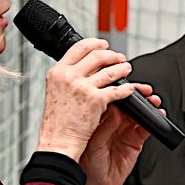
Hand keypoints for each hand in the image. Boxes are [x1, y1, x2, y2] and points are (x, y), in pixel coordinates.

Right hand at [34, 39, 139, 160]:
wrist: (58, 141)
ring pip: (109, 70)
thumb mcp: (55, 91)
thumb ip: (66, 78)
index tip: (103, 45)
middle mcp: (69, 76)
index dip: (94, 43)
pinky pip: (116, 90)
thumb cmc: (56, 122)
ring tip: (126, 69)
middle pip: (96, 55)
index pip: (78, 48)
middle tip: (119, 57)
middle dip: (112, 54)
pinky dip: (125, 88)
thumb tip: (81, 68)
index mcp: (57, 72)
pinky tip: (129, 89)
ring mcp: (82, 87)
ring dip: (122, 68)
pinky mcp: (96, 100)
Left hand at [80, 85, 157, 184]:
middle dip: (136, 96)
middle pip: (126, 104)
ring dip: (147, 107)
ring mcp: (124, 131)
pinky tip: (157, 117)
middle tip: (144, 92)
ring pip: (138, 114)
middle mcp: (111, 123)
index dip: (117, 92)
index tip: (126, 87)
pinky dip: (152, 122)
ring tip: (153, 102)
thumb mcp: (93, 144)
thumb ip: (105, 127)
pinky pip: (145, 128)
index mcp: (97, 119)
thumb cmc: (86, 166)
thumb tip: (115, 109)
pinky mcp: (134, 141)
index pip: (109, 100)